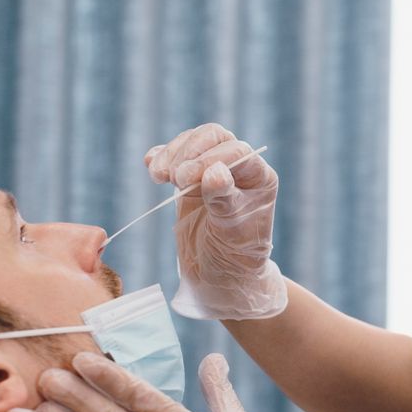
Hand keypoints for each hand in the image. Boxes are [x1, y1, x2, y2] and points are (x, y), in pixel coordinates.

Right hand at [146, 123, 286, 319]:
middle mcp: (238, 168)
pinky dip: (160, 157)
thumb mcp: (231, 231)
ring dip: (172, 155)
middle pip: (212, 138)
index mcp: (258, 177)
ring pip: (192, 143)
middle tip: (173, 179)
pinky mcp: (189, 178)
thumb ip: (224, 200)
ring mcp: (212, 169)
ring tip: (158, 176)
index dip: (208, 159)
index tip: (185, 180)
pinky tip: (152, 166)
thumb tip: (215, 171)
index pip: (235, 151)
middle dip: (188, 152)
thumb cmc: (234, 256)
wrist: (218, 274)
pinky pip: (174, 156)